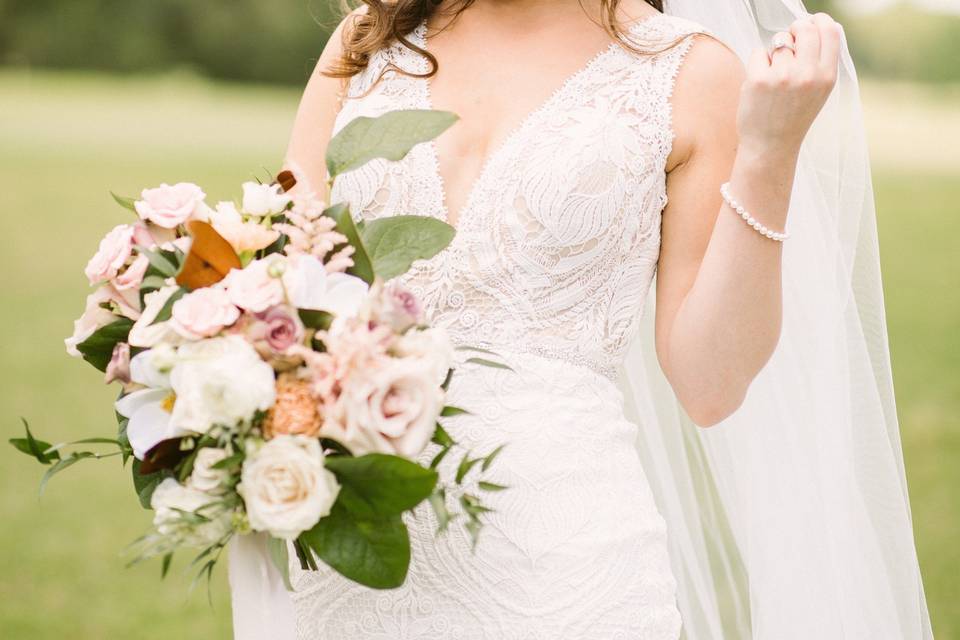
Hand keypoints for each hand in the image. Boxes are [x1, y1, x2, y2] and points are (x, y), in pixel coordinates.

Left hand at [736, 13, 842, 160]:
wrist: (771, 146)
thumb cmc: (794, 116)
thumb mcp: (819, 91)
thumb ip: (821, 62)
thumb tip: (818, 26)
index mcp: (827, 77)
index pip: (831, 32)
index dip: (820, 20)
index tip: (811, 21)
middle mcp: (808, 75)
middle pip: (804, 28)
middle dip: (795, 27)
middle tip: (789, 38)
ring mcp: (783, 76)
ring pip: (779, 42)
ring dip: (775, 52)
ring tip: (774, 76)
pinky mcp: (758, 79)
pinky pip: (758, 52)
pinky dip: (758, 62)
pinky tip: (760, 83)